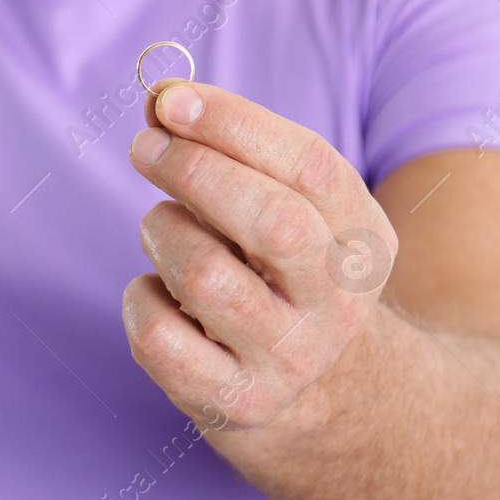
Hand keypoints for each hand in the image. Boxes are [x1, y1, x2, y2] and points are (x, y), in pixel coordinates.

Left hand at [123, 79, 397, 431]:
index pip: (308, 167)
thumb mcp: (278, 206)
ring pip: (203, 276)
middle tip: (144, 148)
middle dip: (192, 170)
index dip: (233, 123)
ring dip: (161, 233)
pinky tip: (156, 293)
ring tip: (162, 231)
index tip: (171, 100)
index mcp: (361, 239)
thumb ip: (223, 148)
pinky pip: (158, 336)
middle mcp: (336, 302)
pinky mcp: (236, 401)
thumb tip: (161, 98)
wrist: (321, 398)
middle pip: (270, 222)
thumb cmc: (276, 271)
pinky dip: (138, 299)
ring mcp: (289, 358)